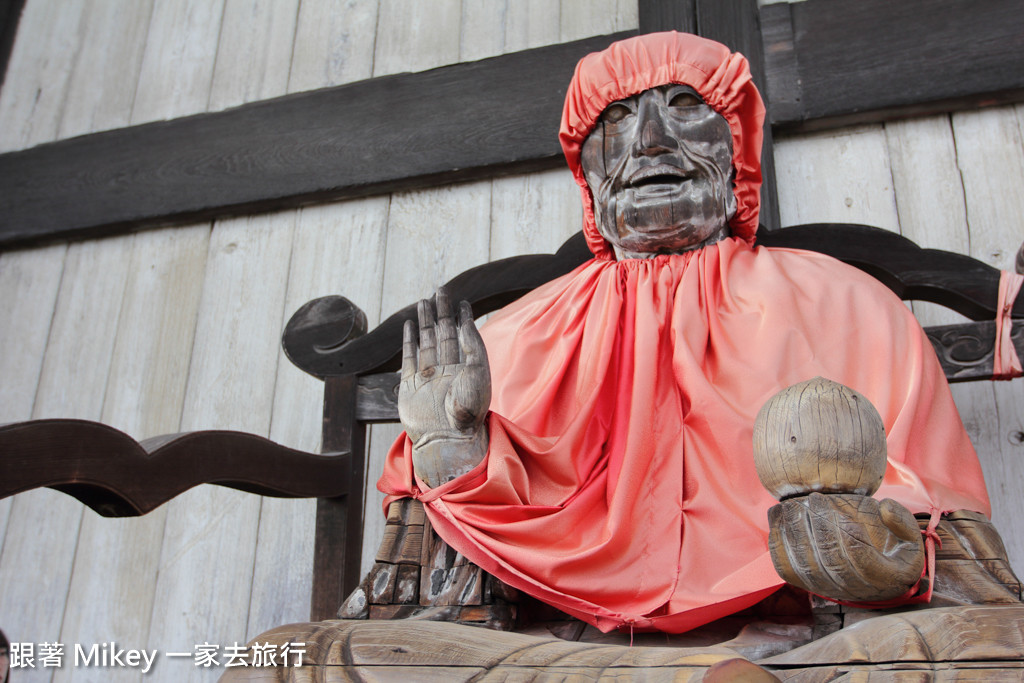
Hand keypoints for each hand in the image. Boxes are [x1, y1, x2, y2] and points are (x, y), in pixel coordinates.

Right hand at [400, 287, 490, 486]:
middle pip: (443, 333)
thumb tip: (464, 322)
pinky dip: (408, 342)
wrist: (447, 440)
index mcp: (466, 367)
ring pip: (426, 342)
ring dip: (425, 322)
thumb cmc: (468, 412)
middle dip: (441, 312)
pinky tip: (409, 327)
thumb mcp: (478, 375)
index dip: (462, 317)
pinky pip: (409, 358)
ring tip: (423, 302)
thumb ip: (472, 347)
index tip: (463, 301)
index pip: (463, 335)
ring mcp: (428, 377)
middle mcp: (447, 370)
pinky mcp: (410, 386)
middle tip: (440, 290)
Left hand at [768, 492, 924, 602]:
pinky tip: (778, 516)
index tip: (829, 500)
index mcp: (883, 577)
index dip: (842, 527)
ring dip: (795, 532)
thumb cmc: (891, 552)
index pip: (857, 554)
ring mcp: (826, 588)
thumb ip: (902, 522)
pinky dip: (778, 542)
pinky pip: (786, 568)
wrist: (872, 579)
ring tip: (791, 505)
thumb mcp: (910, 539)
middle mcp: (853, 588)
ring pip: (805, 565)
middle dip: (816, 526)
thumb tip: (885, 507)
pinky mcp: (805, 584)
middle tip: (809, 499)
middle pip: (828, 560)